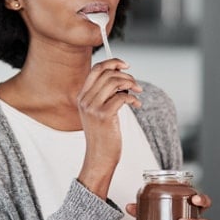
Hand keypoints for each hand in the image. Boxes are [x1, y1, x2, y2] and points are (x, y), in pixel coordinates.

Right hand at [76, 58, 142, 198]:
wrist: (99, 157)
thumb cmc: (102, 135)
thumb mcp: (98, 111)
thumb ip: (104, 94)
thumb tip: (121, 77)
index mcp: (82, 96)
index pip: (96, 69)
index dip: (112, 63)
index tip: (125, 66)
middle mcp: (85, 99)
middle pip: (107, 73)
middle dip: (125, 75)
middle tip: (135, 85)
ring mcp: (93, 107)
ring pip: (114, 82)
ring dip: (130, 84)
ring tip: (137, 93)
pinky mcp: (104, 115)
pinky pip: (121, 97)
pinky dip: (133, 98)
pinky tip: (136, 104)